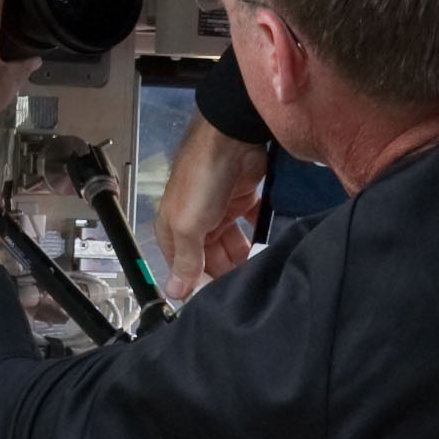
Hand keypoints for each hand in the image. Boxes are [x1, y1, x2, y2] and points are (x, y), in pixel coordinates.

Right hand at [156, 127, 269, 296]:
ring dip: (242, 257)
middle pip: (209, 258)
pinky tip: (265, 248)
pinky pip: (249, 226)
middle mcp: (194, 222)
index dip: (197, 283)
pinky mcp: (242, 201)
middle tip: (242, 285)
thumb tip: (174, 292)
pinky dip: (256, 237)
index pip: (182, 266)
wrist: (232, 139)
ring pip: (231, 245)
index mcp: (173, 228)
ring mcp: (219, 211)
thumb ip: (185, 260)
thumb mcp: (187, 225)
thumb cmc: (202, 178)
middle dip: (224, 271)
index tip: (215, 299)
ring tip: (256, 270)